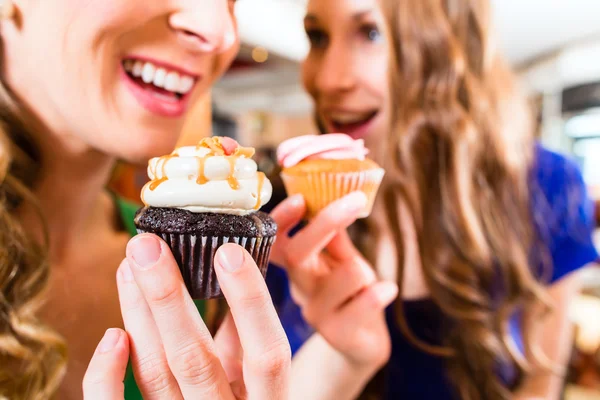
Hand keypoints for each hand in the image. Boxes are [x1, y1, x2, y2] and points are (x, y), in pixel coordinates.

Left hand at [83, 235, 290, 398]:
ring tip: (129, 267)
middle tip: (148, 247)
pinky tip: (113, 335)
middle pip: (195, 359)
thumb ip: (248, 345)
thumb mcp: (259, 385)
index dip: (250, 304)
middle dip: (169, 297)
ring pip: (154, 373)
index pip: (266, 355)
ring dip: (138, 315)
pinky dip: (106, 373)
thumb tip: (236, 280)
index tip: (228, 253)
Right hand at [270, 193, 397, 368]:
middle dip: (325, 224)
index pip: (276, 241)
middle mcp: (301, 288)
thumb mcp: (342, 259)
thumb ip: (335, 235)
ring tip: (371, 279)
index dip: (281, 220)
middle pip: (298, 255)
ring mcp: (317, 313)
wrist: (361, 343)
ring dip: (364, 268)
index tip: (300, 199)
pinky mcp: (338, 334)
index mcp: (299, 266)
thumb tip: (329, 196)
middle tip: (354, 200)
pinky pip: (363, 305)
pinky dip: (379, 293)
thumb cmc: (350, 293)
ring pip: (342, 276)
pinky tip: (387, 290)